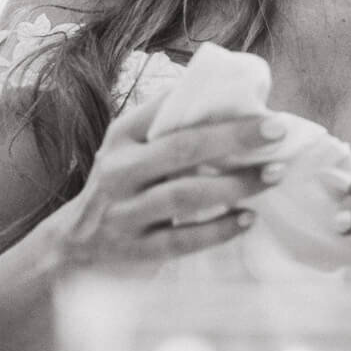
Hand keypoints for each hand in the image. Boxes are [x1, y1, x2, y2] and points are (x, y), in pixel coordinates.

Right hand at [40, 92, 286, 270]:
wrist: (73, 243)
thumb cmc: (121, 183)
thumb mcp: (129, 146)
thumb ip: (166, 124)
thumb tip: (233, 100)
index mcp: (122, 137)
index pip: (168, 113)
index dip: (217, 110)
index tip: (265, 109)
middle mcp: (119, 171)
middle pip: (181, 150)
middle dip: (234, 139)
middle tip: (278, 132)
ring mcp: (125, 213)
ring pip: (185, 196)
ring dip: (235, 184)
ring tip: (273, 174)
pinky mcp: (136, 250)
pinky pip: (182, 240)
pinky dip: (219, 230)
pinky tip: (249, 218)